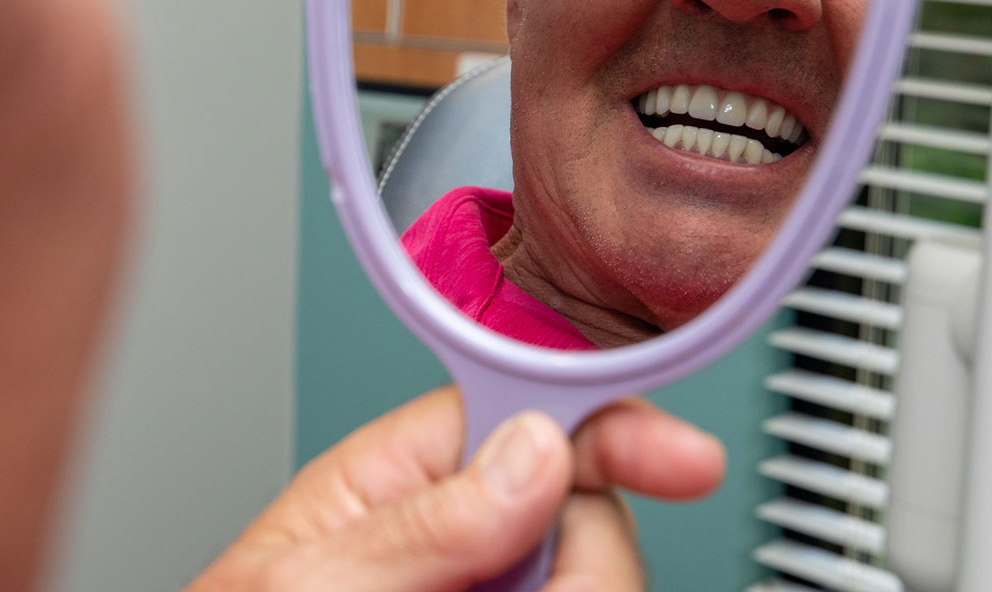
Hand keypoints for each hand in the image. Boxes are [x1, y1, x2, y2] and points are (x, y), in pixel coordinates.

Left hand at [184, 388, 724, 591]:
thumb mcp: (306, 581)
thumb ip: (420, 522)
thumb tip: (533, 452)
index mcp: (405, 479)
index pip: (528, 418)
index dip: (611, 426)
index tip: (685, 459)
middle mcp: (469, 537)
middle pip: (595, 518)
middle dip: (577, 563)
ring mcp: (503, 588)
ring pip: (603, 582)